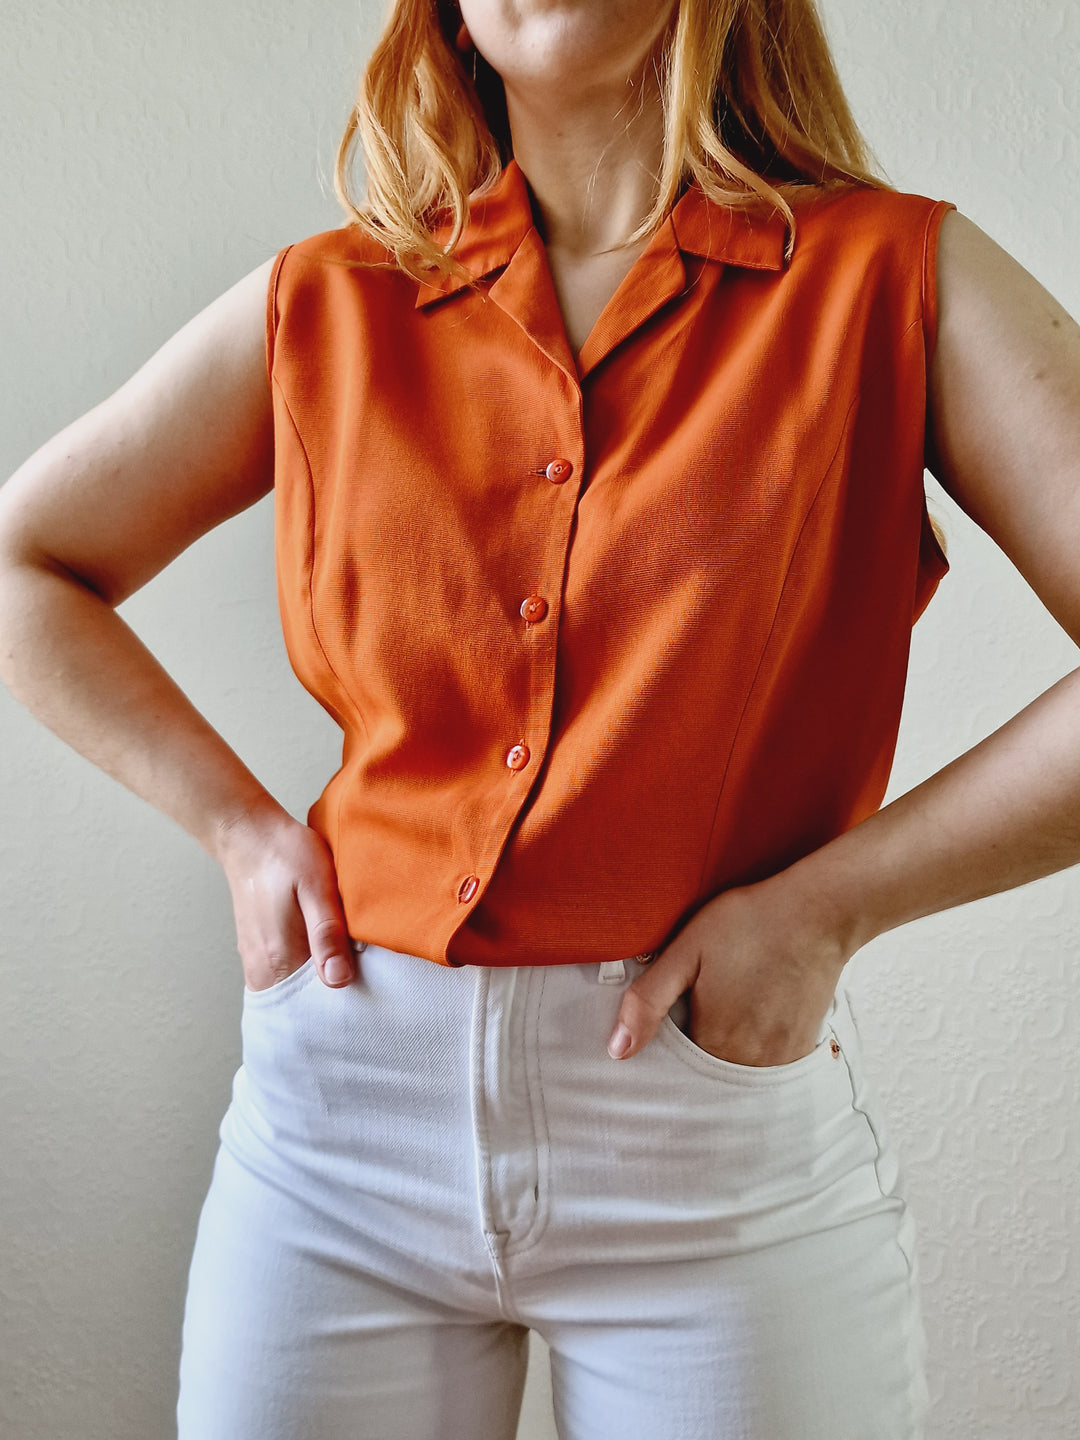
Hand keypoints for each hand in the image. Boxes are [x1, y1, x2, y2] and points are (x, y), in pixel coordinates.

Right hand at [215, 799, 354, 992]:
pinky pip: (284, 983)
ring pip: (293, 997)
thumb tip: (338, 979)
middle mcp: (263, 970)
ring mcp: (256, 965)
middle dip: (332, 1004)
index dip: (343, 1005)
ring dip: (318, 991)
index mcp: (279, 958)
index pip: (314, 1008)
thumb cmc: (286, 857)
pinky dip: (304, 980)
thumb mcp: (316, 887)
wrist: (249, 838)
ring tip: (345, 969)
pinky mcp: (257, 956)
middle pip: (302, 1008)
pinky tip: (323, 960)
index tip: (365, 992)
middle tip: (360, 980)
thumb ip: (327, 934)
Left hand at [607, 874, 851, 1063]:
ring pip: (736, 1071)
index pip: (675, 1070)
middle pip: (706, 1074)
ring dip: (724, 1054)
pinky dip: (754, 1051)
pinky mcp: (801, 1046)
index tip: (667, 1027)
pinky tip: (752, 1015)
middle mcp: (747, 1060)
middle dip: (694, 1056)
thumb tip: (618, 1051)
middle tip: (699, 1010)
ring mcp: (779, 1058)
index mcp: (711, 1041)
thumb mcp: (686, 951)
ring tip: (726, 1011)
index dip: (665, 1052)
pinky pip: (766, 1066)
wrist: (818, 912)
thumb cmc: (748, 923)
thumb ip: (648, 1001)